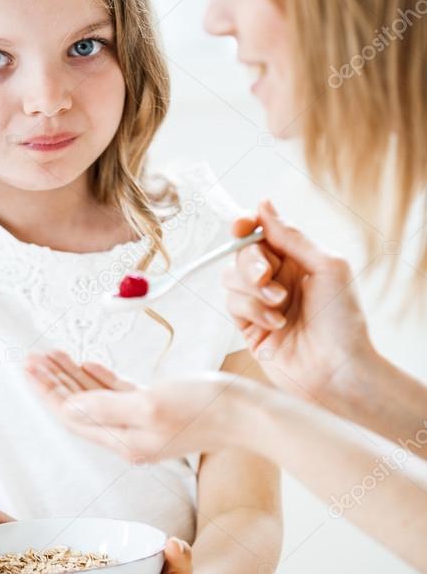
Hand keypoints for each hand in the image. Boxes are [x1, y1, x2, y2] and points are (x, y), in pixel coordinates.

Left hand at [24, 350, 236, 463]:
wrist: (248, 413)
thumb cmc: (205, 407)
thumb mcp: (150, 404)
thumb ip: (106, 408)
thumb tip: (67, 410)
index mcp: (124, 440)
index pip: (72, 415)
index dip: (47, 391)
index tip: (27, 367)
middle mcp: (129, 437)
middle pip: (79, 407)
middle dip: (53, 382)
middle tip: (31, 357)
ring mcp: (143, 425)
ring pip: (96, 399)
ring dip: (72, 377)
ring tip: (50, 355)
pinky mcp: (158, 411)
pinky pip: (118, 395)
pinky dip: (100, 379)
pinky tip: (88, 363)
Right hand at [225, 200, 373, 402]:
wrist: (337, 370)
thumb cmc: (343, 320)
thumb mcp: (327, 266)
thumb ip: (292, 236)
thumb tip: (264, 204)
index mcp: (297, 259)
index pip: (262, 232)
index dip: (247, 225)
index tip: (243, 226)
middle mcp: (277, 277)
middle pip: (241, 253)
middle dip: (251, 262)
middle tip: (268, 277)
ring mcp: (260, 301)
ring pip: (230, 277)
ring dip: (253, 290)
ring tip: (280, 305)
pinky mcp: (248, 326)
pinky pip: (232, 304)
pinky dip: (252, 310)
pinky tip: (276, 324)